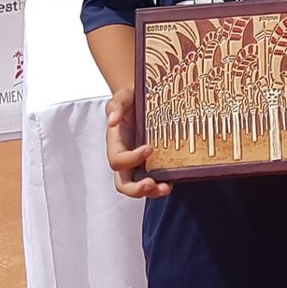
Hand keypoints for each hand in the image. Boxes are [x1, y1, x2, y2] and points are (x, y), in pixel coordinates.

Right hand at [105, 86, 171, 200]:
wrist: (141, 96)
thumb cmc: (130, 97)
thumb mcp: (123, 97)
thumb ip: (116, 106)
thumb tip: (112, 120)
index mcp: (115, 143)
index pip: (118, 160)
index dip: (131, 158)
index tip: (150, 148)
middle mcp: (125, 156)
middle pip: (124, 183)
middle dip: (137, 188)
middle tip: (151, 184)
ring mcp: (138, 162)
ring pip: (138, 186)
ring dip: (152, 191)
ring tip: (166, 188)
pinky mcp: (152, 162)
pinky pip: (154, 178)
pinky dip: (161, 183)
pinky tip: (174, 180)